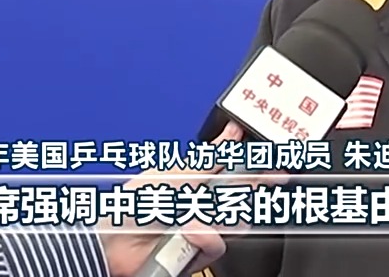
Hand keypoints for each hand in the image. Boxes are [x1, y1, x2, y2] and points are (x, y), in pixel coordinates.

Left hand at [98, 122, 283, 276]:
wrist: (111, 243)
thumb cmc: (131, 207)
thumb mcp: (172, 173)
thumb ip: (206, 158)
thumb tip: (231, 135)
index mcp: (191, 182)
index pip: (226, 168)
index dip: (244, 158)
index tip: (261, 149)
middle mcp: (198, 205)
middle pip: (237, 193)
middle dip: (255, 183)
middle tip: (277, 173)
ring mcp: (200, 230)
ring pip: (232, 222)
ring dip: (215, 215)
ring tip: (191, 214)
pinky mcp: (199, 254)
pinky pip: (217, 245)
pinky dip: (203, 237)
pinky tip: (187, 233)